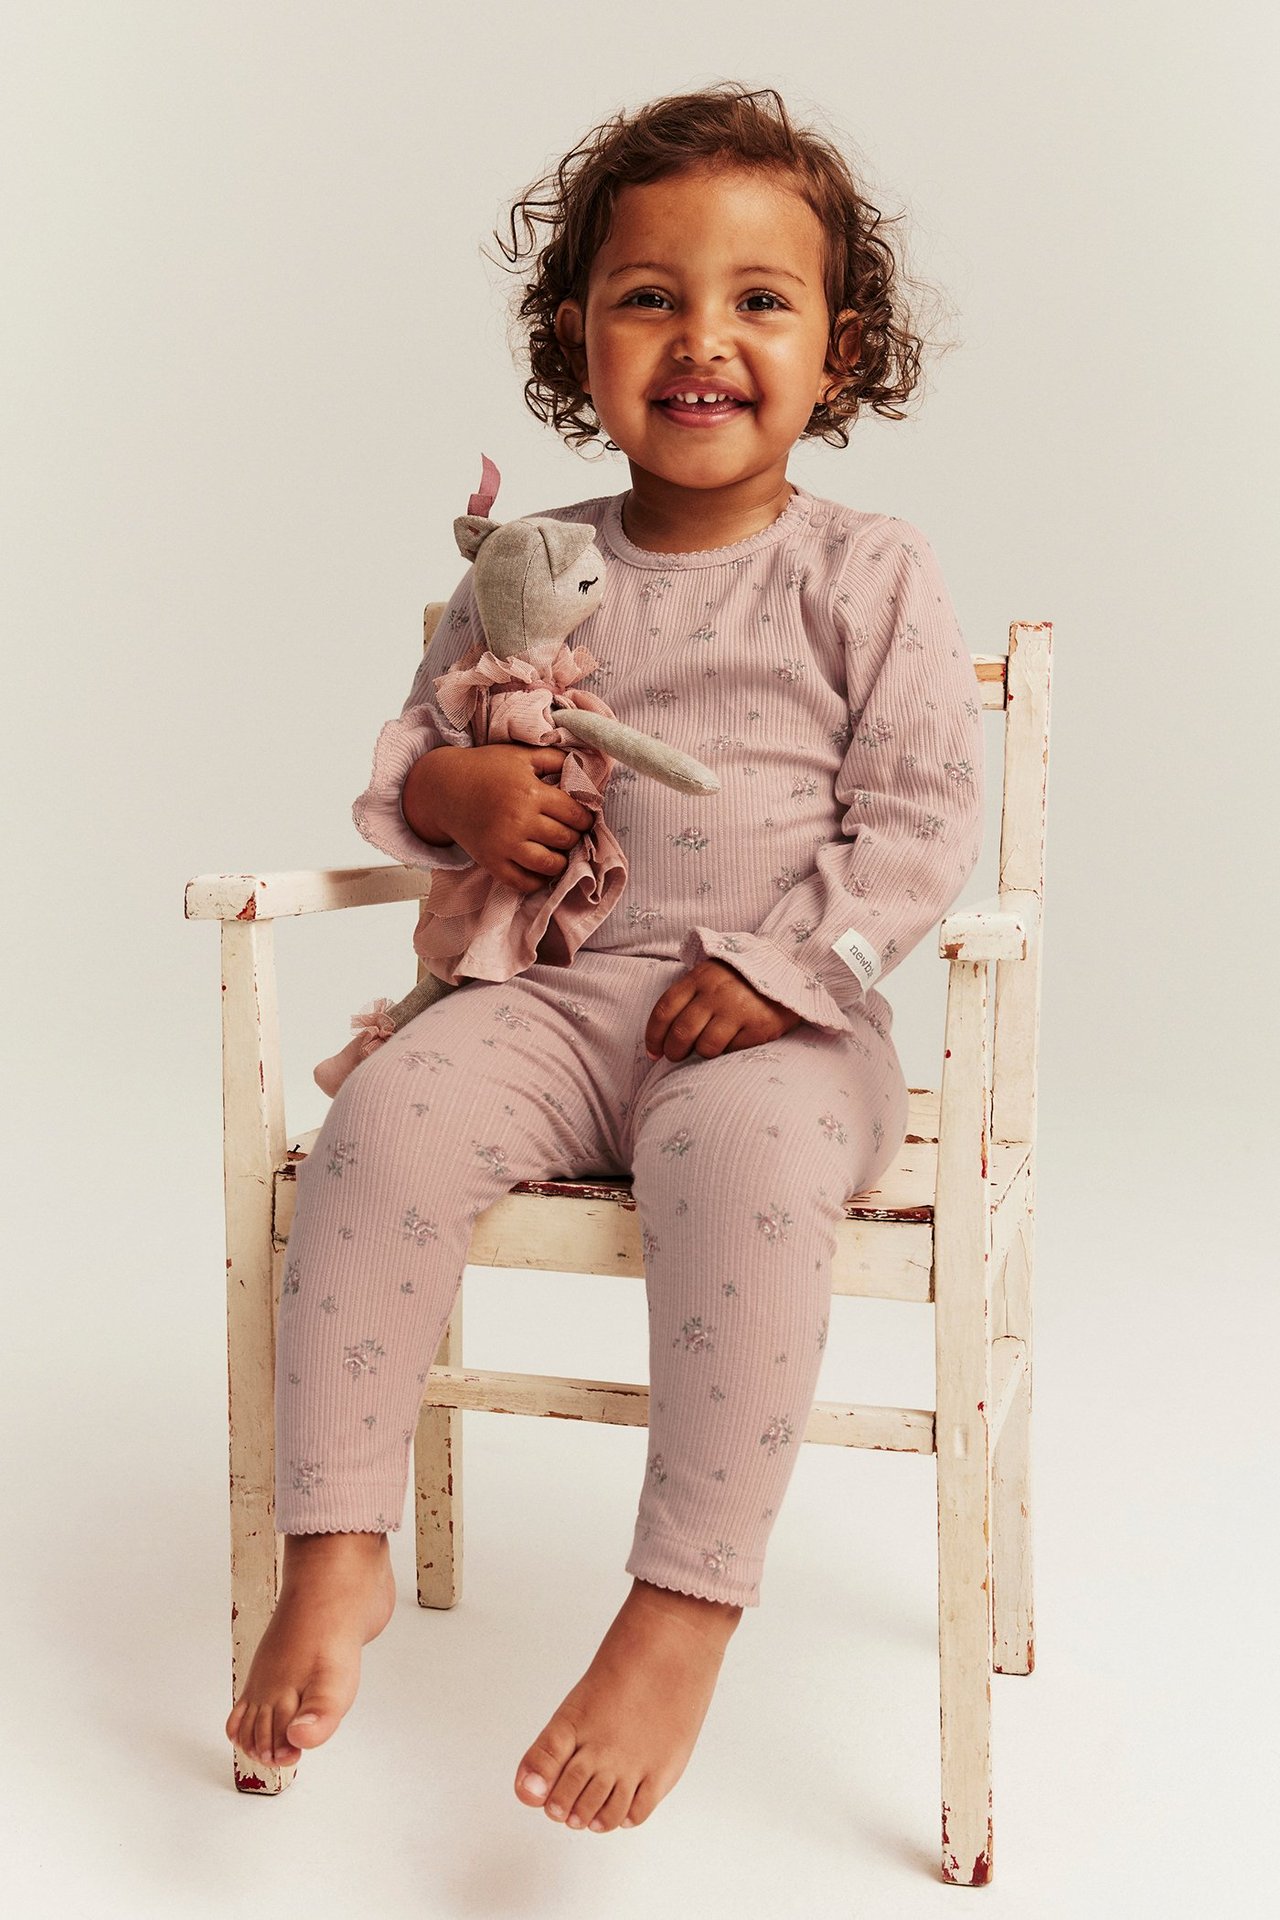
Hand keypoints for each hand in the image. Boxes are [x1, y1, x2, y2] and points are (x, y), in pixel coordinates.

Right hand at [421, 743, 595, 892]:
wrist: (445, 788)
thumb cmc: (487, 768)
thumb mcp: (522, 754)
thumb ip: (555, 758)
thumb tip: (585, 769)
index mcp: (530, 792)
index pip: (575, 814)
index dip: (585, 818)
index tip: (583, 819)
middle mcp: (519, 820)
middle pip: (565, 839)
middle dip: (574, 837)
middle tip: (570, 833)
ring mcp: (504, 845)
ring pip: (549, 865)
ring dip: (561, 861)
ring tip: (558, 852)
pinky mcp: (491, 862)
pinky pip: (523, 883)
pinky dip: (537, 881)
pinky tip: (540, 869)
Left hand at [644, 959, 803, 1061]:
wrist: (788, 967)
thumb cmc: (740, 976)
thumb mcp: (710, 973)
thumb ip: (688, 994)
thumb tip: (663, 1032)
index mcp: (699, 978)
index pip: (664, 1011)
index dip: (653, 1037)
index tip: (653, 1052)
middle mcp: (716, 994)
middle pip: (680, 1034)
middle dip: (673, 1052)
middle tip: (676, 1056)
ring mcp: (738, 1010)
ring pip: (705, 1047)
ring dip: (702, 1053)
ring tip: (708, 1047)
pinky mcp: (759, 1026)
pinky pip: (732, 1051)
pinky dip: (728, 1051)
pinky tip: (733, 1041)